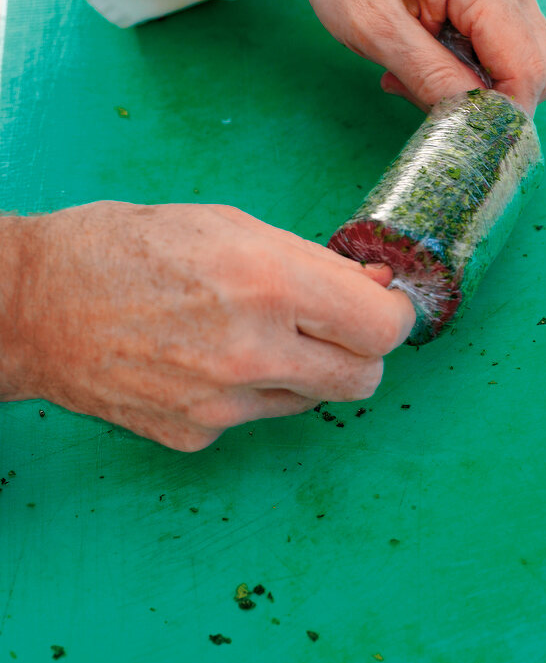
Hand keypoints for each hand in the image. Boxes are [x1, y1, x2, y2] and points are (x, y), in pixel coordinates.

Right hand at [0, 203, 414, 450]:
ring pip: (314, 400)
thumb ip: (311, 261)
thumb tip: (374, 289)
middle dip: (359, 349)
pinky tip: (208, 359)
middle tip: (330, 323)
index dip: (392, 314)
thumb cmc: (126, 247)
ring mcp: (222, 405)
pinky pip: (257, 416)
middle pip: (364, 377)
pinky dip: (252, 392)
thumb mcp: (230, 225)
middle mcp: (252, 351)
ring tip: (252, 332)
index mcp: (267, 282)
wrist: (33, 305)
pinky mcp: (196, 437)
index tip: (380, 305)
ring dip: (306, 369)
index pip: (384, 328)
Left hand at [268, 0, 545, 114]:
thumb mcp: (374, 30)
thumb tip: (471, 121)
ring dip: (481, 86)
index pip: (529, 72)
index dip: (501, 114)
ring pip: (527, 63)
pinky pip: (507, 46)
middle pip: (542, 71)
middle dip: (494, 102)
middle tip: (430, 99)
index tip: (455, 127)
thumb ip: (428, 76)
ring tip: (418, 74)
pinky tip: (429, 57)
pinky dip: (475, 67)